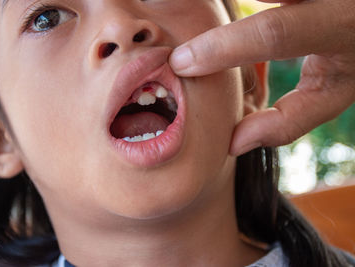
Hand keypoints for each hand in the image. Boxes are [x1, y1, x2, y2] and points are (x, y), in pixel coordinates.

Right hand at [169, 0, 354, 155]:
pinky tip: (211, 10)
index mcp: (341, 26)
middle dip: (207, 6)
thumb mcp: (334, 93)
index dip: (222, 47)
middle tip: (161, 10)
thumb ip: (289, 119)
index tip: (181, 62)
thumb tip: (233, 142)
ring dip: (218, 3)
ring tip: (171, 8)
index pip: (273, 34)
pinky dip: (235, 0)